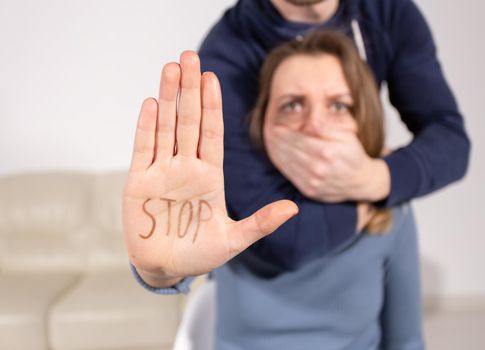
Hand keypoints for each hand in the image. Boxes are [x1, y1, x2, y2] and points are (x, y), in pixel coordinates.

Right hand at [123, 52, 297, 286]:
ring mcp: (162, 171)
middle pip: (188, 121)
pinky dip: (146, 126)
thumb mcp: (235, 240)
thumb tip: (294, 208)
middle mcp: (186, 167)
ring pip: (166, 127)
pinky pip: (143, 148)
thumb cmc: (200, 254)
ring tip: (171, 69)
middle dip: (189, 90)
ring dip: (168, 98)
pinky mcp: (139, 182)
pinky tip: (151, 103)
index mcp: (210, 176)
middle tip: (190, 57)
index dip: (211, 106)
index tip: (212, 79)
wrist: (166, 269)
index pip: (212, 133)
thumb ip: (261, 222)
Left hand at [265, 125, 390, 202]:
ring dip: (276, 152)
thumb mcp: (347, 137)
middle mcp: (318, 169)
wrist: (362, 182)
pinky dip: (281, 165)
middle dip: (276, 141)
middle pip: (290, 151)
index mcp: (327, 152)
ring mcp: (313, 182)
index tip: (274, 126)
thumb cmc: (354, 155)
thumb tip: (311, 123)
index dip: (284, 133)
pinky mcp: (309, 191)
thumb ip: (327, 129)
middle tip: (267, 132)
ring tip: (269, 142)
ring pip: (287, 164)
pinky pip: (290, 176)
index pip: (298, 140)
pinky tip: (277, 156)